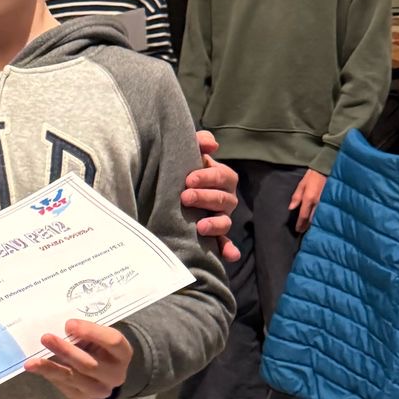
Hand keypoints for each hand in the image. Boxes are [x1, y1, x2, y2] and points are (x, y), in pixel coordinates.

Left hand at [26, 319, 132, 398]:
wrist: (104, 370)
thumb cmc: (99, 345)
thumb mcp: (99, 335)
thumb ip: (85, 331)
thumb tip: (57, 325)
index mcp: (123, 353)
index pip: (112, 341)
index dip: (90, 332)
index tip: (69, 323)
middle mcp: (115, 375)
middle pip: (89, 364)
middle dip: (65, 350)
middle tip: (46, 337)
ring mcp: (99, 389)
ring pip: (73, 378)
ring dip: (50, 367)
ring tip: (32, 360)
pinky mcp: (82, 396)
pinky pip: (62, 384)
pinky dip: (47, 373)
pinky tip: (34, 367)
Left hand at [182, 131, 240, 263]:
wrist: (168, 188)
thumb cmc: (183, 168)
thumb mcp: (190, 152)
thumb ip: (200, 142)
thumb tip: (212, 145)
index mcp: (222, 178)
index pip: (223, 176)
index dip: (208, 177)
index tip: (188, 179)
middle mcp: (225, 199)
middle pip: (223, 199)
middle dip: (205, 198)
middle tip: (185, 197)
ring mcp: (221, 218)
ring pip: (225, 222)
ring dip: (215, 225)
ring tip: (200, 226)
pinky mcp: (215, 236)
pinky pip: (225, 244)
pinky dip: (229, 250)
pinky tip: (230, 255)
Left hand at [288, 166, 326, 233]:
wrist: (326, 170)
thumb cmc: (312, 176)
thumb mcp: (301, 185)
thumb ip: (296, 197)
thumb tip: (291, 208)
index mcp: (309, 199)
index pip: (303, 216)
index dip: (300, 224)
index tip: (298, 230)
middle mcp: (317, 203)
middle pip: (311, 219)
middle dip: (306, 226)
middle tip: (302, 230)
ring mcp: (324, 203)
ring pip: (318, 217)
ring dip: (313, 223)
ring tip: (309, 228)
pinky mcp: (329, 201)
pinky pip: (323, 212)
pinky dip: (319, 218)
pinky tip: (318, 220)